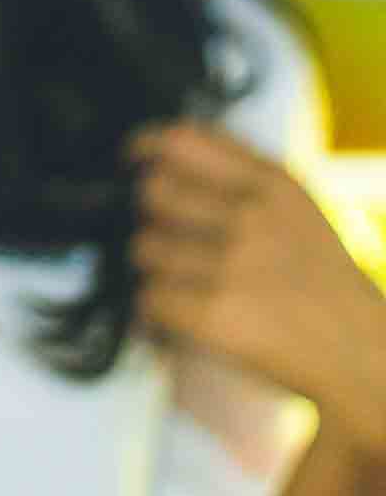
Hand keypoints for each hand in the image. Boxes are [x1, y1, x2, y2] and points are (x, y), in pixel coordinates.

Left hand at [128, 121, 385, 455]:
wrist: (363, 355)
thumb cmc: (321, 280)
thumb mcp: (296, 207)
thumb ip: (242, 171)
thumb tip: (167, 146)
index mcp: (271, 184)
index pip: (181, 141)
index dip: (144, 145)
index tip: (132, 157)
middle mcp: (252, 217)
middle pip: (153, 192)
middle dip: (150, 216)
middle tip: (164, 236)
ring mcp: (234, 266)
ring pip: (144, 247)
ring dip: (153, 268)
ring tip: (178, 282)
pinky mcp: (217, 316)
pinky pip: (149, 298)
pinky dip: (153, 311)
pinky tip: (175, 313)